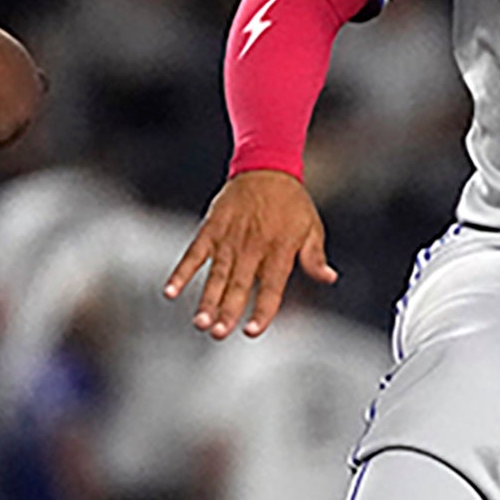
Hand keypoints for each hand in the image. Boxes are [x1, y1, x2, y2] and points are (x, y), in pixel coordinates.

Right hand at [161, 170, 335, 339]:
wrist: (266, 166)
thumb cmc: (291, 201)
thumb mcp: (311, 227)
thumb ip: (315, 257)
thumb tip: (329, 278)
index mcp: (280, 250)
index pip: (271, 287)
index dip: (262, 310)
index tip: (251, 332)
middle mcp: (253, 247)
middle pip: (240, 285)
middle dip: (228, 311)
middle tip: (218, 333)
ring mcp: (230, 238)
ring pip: (217, 274)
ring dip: (207, 299)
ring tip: (200, 322)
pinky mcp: (211, 229)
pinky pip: (194, 254)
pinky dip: (181, 272)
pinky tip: (170, 292)